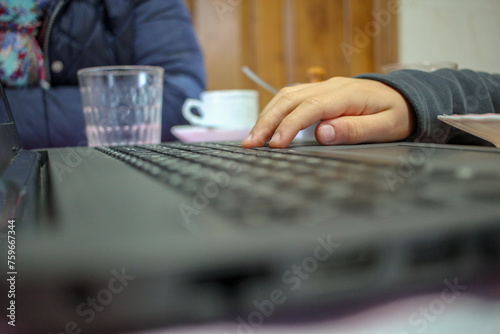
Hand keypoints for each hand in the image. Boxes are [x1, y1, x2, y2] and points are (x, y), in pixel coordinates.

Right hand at [241, 77, 414, 147]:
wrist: (404, 96)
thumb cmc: (397, 114)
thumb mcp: (386, 127)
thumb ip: (355, 129)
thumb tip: (322, 133)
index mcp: (347, 95)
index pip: (310, 108)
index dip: (289, 126)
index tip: (275, 145)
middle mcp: (330, 87)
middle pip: (290, 99)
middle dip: (267, 122)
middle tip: (250, 144)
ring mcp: (323, 87)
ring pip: (286, 96)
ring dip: (266, 116)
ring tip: (251, 138)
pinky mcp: (318, 92)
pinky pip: (291, 97)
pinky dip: (274, 111)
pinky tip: (266, 126)